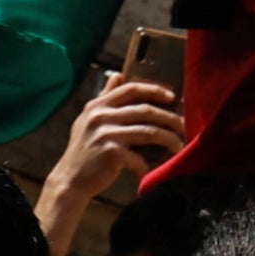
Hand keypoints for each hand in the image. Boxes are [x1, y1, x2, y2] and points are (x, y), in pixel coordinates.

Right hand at [35, 72, 183, 254]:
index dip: (155, 90)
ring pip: (149, 132)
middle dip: (170, 118)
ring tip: (178, 146)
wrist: (70, 180)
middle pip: (146, 111)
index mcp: (97, 106)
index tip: (172, 97)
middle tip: (184, 126)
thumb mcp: (89, 120)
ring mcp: (105, 134)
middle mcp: (99, 117)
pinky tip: (150, 168)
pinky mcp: (111, 153)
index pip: (131, 89)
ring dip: (169, 140)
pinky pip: (140, 156)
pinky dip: (148, 164)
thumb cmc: (85, 150)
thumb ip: (106, 98)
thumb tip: (118, 75)